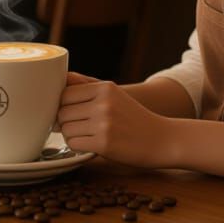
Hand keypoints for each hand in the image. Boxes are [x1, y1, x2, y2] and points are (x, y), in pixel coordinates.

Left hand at [57, 72, 174, 167]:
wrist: (161, 139)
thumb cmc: (134, 118)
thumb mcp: (114, 94)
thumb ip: (87, 85)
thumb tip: (63, 76)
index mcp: (105, 88)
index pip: (65, 93)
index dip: (63, 105)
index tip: (70, 113)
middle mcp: (104, 103)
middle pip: (62, 112)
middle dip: (65, 122)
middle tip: (79, 127)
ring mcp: (104, 123)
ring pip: (66, 129)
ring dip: (71, 135)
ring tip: (87, 135)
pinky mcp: (104, 143)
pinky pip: (74, 144)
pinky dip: (78, 146)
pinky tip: (91, 144)